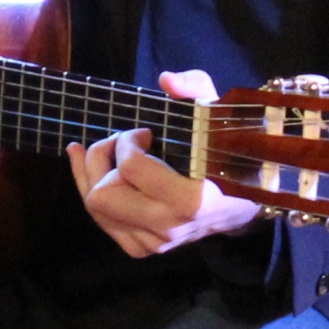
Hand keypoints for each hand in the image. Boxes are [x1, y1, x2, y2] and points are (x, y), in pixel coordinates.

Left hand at [72, 70, 262, 257]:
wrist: (241, 203)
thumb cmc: (225, 153)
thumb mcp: (217, 112)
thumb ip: (195, 88)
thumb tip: (167, 80)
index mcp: (190, 201)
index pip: (131, 169)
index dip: (127, 141)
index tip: (144, 132)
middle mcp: (168, 227)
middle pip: (102, 195)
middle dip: (102, 158)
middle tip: (120, 141)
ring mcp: (154, 243)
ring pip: (95, 208)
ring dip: (92, 173)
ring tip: (99, 149)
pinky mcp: (142, 248)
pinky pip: (100, 220)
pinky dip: (91, 190)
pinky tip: (88, 166)